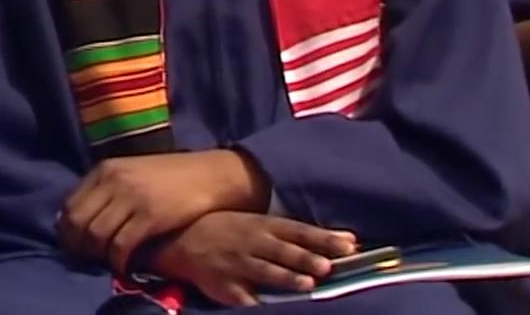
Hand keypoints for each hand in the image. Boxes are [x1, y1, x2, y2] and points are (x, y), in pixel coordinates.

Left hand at [59, 149, 269, 273]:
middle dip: (77, 246)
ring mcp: (131, 197)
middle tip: (86, 260)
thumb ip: (107, 189)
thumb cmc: (171, 176)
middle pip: (78, 222)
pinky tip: (123, 267)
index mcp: (105, 170)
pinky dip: (117, 262)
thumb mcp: (131, 173)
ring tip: (104, 263)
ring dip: (96, 256)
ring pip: (96, 235)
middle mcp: (113, 181)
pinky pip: (121, 245)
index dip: (67, 231)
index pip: (69, 205)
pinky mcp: (150, 216)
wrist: (209, 175)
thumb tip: (82, 217)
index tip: (74, 246)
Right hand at [149, 211, 356, 306]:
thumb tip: (348, 239)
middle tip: (326, 265)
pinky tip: (268, 307)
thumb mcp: (258, 224)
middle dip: (305, 258)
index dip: (322, 239)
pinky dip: (257, 302)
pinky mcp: (225, 287)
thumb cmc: (228, 231)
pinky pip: (244, 297)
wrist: (181, 243)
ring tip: (307, 283)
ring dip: (287, 278)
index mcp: (262, 226)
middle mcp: (251, 243)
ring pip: (266, 272)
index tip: (348, 245)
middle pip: (284, 251)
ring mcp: (237, 265)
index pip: (298, 231)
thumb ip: (299, 233)